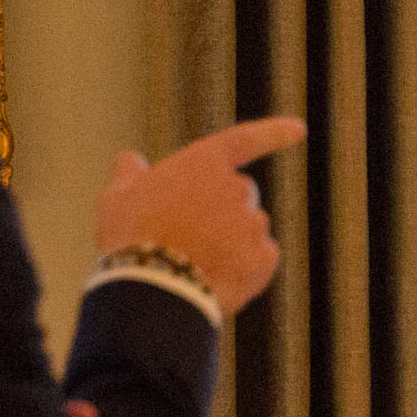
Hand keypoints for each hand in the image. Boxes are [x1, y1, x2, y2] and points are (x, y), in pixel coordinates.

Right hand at [95, 116, 310, 315]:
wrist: (154, 288)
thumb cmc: (130, 238)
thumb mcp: (117, 198)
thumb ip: (129, 174)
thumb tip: (129, 159)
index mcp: (204, 163)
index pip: (244, 140)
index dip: (274, 133)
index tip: (299, 128)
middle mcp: (236, 188)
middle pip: (241, 193)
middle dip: (223, 207)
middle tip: (191, 233)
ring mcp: (253, 223)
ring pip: (249, 228)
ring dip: (231, 240)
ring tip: (196, 261)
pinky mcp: (264, 259)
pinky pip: (261, 259)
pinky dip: (245, 267)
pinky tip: (217, 277)